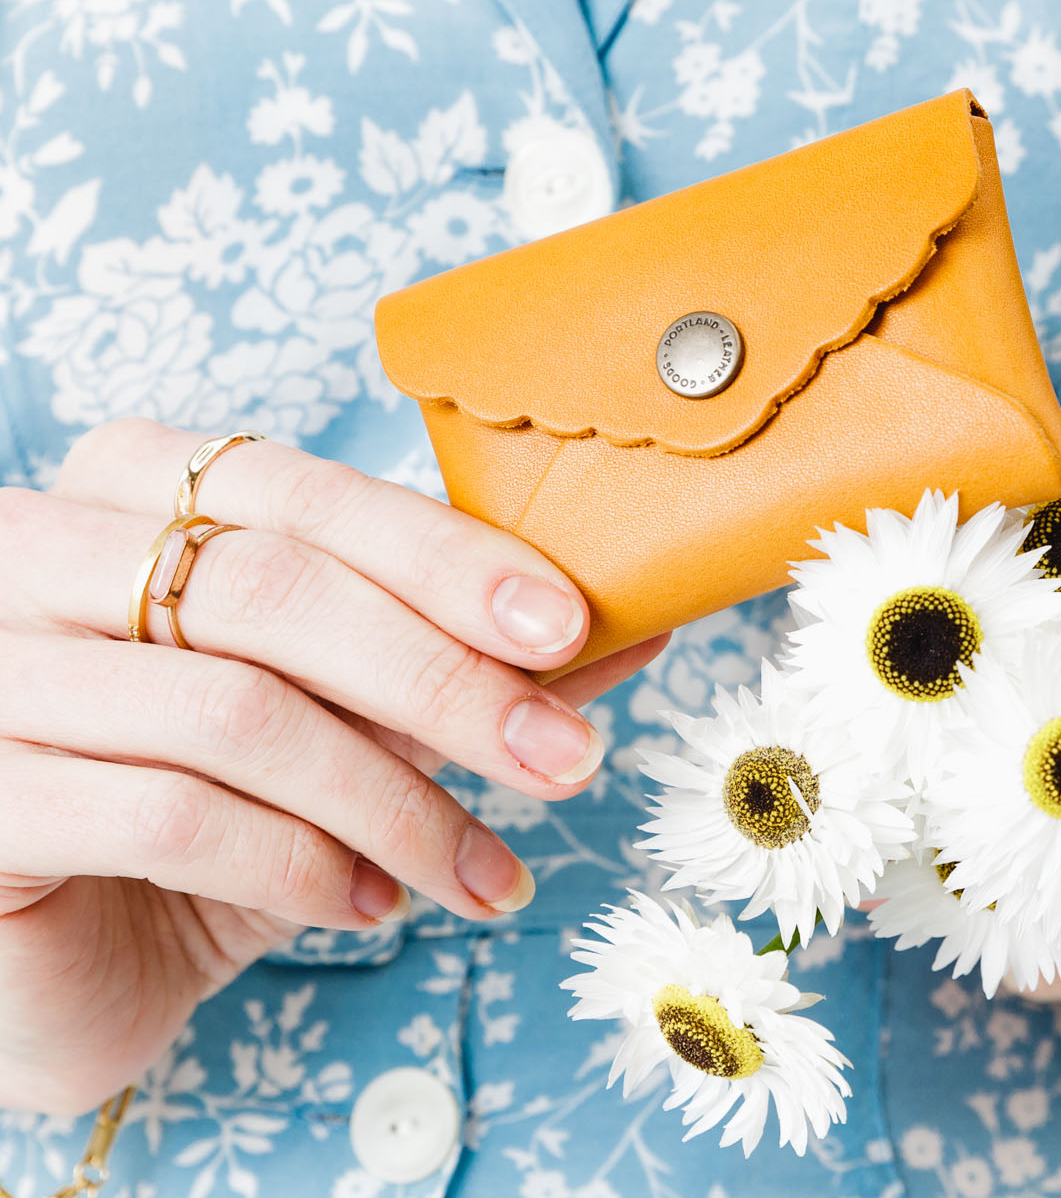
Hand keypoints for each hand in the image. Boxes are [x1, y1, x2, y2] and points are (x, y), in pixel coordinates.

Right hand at [0, 418, 667, 1113]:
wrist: (68, 944)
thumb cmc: (216, 794)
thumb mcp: (345, 712)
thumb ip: (459, 656)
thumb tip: (630, 623)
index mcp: (134, 486)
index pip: (311, 495)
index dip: (448, 558)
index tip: (568, 625)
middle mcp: (40, 551)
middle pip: (280, 590)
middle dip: (448, 682)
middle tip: (565, 759)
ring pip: (241, 711)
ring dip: (397, 804)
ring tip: (477, 870)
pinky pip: (170, 815)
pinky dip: (300, 865)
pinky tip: (367, 903)